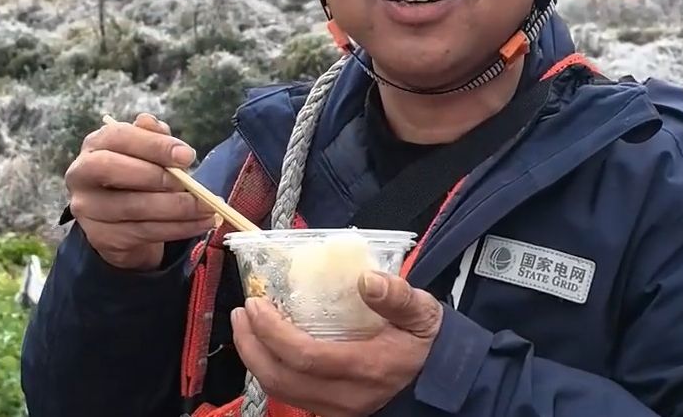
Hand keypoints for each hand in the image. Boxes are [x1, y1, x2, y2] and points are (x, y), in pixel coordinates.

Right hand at [65, 113, 216, 270]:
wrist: (122, 220)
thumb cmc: (138, 173)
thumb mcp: (148, 151)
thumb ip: (152, 136)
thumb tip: (152, 123)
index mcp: (95, 144)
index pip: (119, 137)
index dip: (154, 145)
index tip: (187, 156)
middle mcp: (81, 174)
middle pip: (112, 169)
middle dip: (157, 176)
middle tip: (192, 183)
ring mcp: (88, 209)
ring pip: (134, 207)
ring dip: (178, 209)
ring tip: (209, 207)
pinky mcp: (102, 237)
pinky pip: (145, 232)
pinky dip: (179, 228)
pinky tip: (201, 223)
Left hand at [231, 270, 442, 416]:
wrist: (440, 378)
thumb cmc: (427, 341)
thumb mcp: (423, 312)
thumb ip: (397, 296)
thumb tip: (365, 279)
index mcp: (367, 368)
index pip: (305, 357)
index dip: (272, 332)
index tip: (256, 303)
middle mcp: (347, 397)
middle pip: (281, 379)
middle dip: (251, 345)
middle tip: (242, 312)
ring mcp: (338, 409)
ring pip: (281, 391)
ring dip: (255, 358)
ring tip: (246, 325)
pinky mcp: (333, 410)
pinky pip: (291, 395)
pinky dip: (271, 370)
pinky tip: (267, 345)